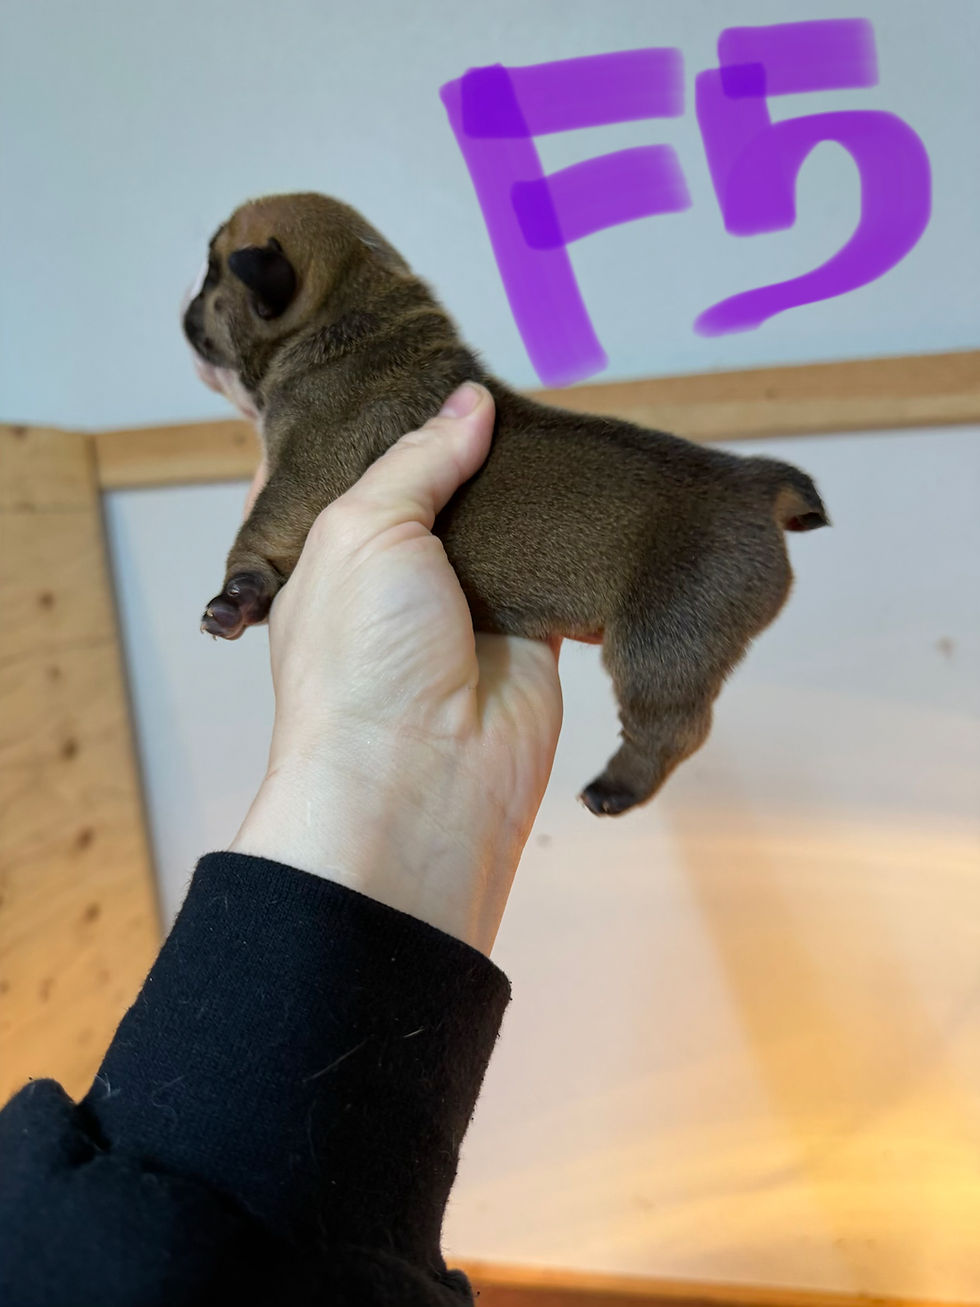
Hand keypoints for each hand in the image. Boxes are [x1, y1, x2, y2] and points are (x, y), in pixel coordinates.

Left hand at [228, 383, 562, 954]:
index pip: (334, 469)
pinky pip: (556, 573)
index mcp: (325, 551)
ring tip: (553, 423)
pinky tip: (590, 492)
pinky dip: (572, 542)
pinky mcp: (527, 635)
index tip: (393, 364)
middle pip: (430, 492)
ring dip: (522, 491)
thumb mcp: (363, 529)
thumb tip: (468, 404)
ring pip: (499, 527)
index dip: (359, 419)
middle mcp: (391, 577)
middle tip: (500, 381)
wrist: (425, 782)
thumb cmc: (360, 666)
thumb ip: (417, 457)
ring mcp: (459, 607)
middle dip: (459, 447)